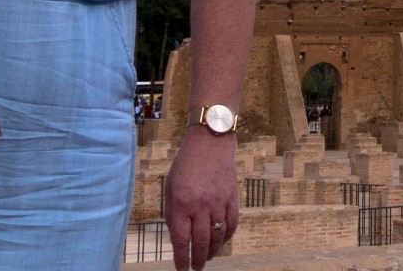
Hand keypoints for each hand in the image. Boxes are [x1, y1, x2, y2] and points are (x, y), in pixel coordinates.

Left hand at [164, 130, 239, 269]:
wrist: (210, 142)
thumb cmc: (185, 165)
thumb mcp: (170, 187)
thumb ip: (173, 213)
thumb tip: (178, 237)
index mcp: (181, 204)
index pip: (181, 240)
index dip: (181, 259)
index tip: (181, 270)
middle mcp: (201, 206)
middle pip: (201, 242)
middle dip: (198, 259)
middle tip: (196, 268)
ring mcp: (219, 202)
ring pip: (217, 236)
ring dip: (212, 251)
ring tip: (207, 257)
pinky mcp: (232, 198)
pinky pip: (232, 223)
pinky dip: (227, 236)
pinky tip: (221, 241)